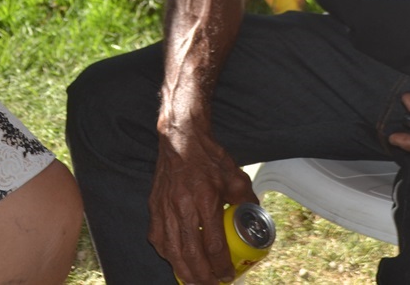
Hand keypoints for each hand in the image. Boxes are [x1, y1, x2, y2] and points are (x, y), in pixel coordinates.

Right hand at [149, 124, 257, 283]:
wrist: (181, 139)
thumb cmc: (208, 157)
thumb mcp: (235, 176)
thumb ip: (247, 199)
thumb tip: (255, 217)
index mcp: (206, 200)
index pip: (213, 245)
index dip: (221, 266)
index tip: (228, 275)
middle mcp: (183, 207)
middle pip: (191, 254)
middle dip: (202, 277)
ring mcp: (166, 208)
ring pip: (172, 251)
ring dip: (184, 271)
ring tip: (194, 281)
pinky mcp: (155, 206)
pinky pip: (157, 238)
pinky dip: (166, 254)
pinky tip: (175, 260)